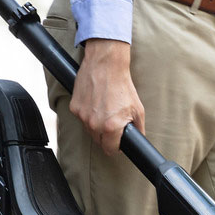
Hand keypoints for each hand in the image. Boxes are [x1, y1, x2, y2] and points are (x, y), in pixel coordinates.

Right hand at [70, 39, 142, 154]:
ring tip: (104, 109)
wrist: (106, 64)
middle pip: (99, 141)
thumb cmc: (122, 85)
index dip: (115, 148)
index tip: (117, 143)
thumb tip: (139, 140)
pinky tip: (95, 103)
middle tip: (112, 123)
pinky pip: (81, 118)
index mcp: (111, 127)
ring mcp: (82, 116)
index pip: (110, 150)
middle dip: (106, 136)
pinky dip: (87, 114)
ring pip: (89, 130)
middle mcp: (94, 124)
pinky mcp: (74, 107)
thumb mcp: (137, 108)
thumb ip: (138, 128)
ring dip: (96, 125)